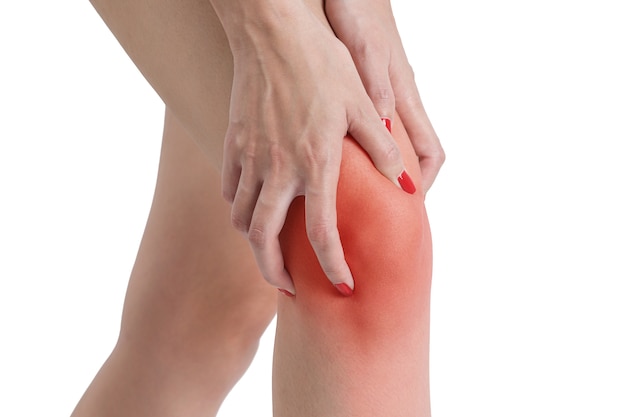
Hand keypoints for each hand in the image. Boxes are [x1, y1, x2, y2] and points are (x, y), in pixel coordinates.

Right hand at [218, 3, 410, 294]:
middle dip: (274, 273)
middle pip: (264, 240)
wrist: (272, 31)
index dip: (334, 266)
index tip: (343, 286)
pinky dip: (238, 210)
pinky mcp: (233, 143)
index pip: (323, 232)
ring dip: (255, 245)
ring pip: (242, 219)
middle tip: (289, 287)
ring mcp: (250, 157)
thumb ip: (382, 151)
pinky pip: (229, 190)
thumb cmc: (321, 63)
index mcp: (315, 163)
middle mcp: (278, 169)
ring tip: (268, 254)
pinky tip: (250, 212)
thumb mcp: (362, 104)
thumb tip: (406, 186)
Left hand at [325, 0, 444, 192]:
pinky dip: (368, 148)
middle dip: (403, 182)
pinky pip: (376, 128)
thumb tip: (385, 124)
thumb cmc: (358, 9)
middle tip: (379, 207)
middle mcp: (399, 100)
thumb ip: (374, 84)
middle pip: (414, 153)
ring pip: (394, 143)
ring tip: (357, 192)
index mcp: (404, 95)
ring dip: (384, 168)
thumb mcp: (362, 47)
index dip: (424, 180)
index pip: (429, 151)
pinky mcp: (370, 89)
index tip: (408, 202)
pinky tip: (341, 157)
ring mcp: (386, 96)